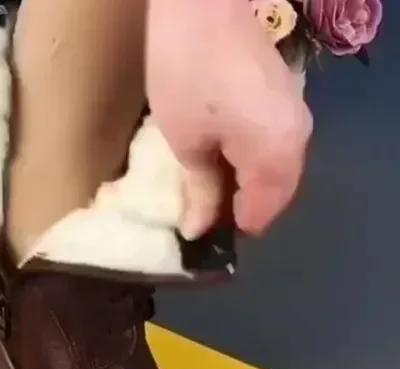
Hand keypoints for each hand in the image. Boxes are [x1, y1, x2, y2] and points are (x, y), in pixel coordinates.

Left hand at [147, 0, 312, 236]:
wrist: (203, 3)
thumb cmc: (186, 74)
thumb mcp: (186, 142)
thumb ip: (200, 190)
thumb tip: (198, 229)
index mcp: (275, 156)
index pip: (260, 214)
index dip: (229, 226)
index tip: (198, 228)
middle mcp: (298, 142)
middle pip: (274, 197)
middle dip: (239, 209)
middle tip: (199, 212)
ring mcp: (297, 120)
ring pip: (276, 175)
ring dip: (246, 188)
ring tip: (206, 189)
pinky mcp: (287, 104)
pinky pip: (275, 152)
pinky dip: (251, 166)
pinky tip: (222, 162)